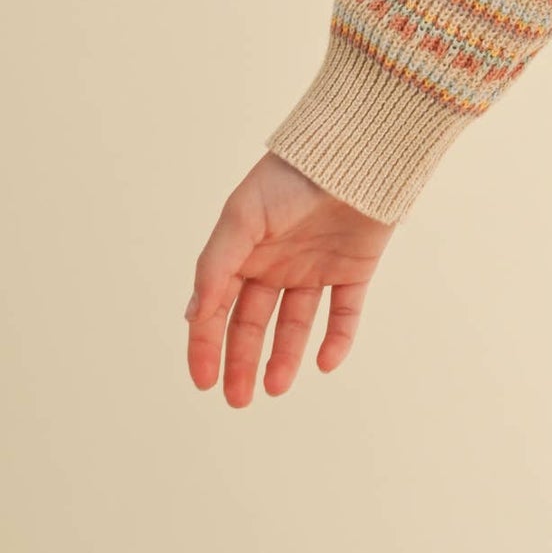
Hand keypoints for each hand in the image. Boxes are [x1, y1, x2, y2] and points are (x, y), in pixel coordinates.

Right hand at [184, 153, 395, 403]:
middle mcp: (276, 264)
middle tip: (238, 400)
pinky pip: (345, 312)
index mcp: (243, 252)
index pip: (217, 308)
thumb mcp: (242, 217)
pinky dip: (338, 340)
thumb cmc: (291, 177)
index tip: (203, 380)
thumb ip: (217, 264)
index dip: (206, 344)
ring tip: (276, 387)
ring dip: (284, 357)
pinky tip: (326, 362)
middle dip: (241, 362)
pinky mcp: (355, 269)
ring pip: (296, 325)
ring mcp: (316, 268)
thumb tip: (195, 315)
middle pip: (252, 324)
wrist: (355, 152)